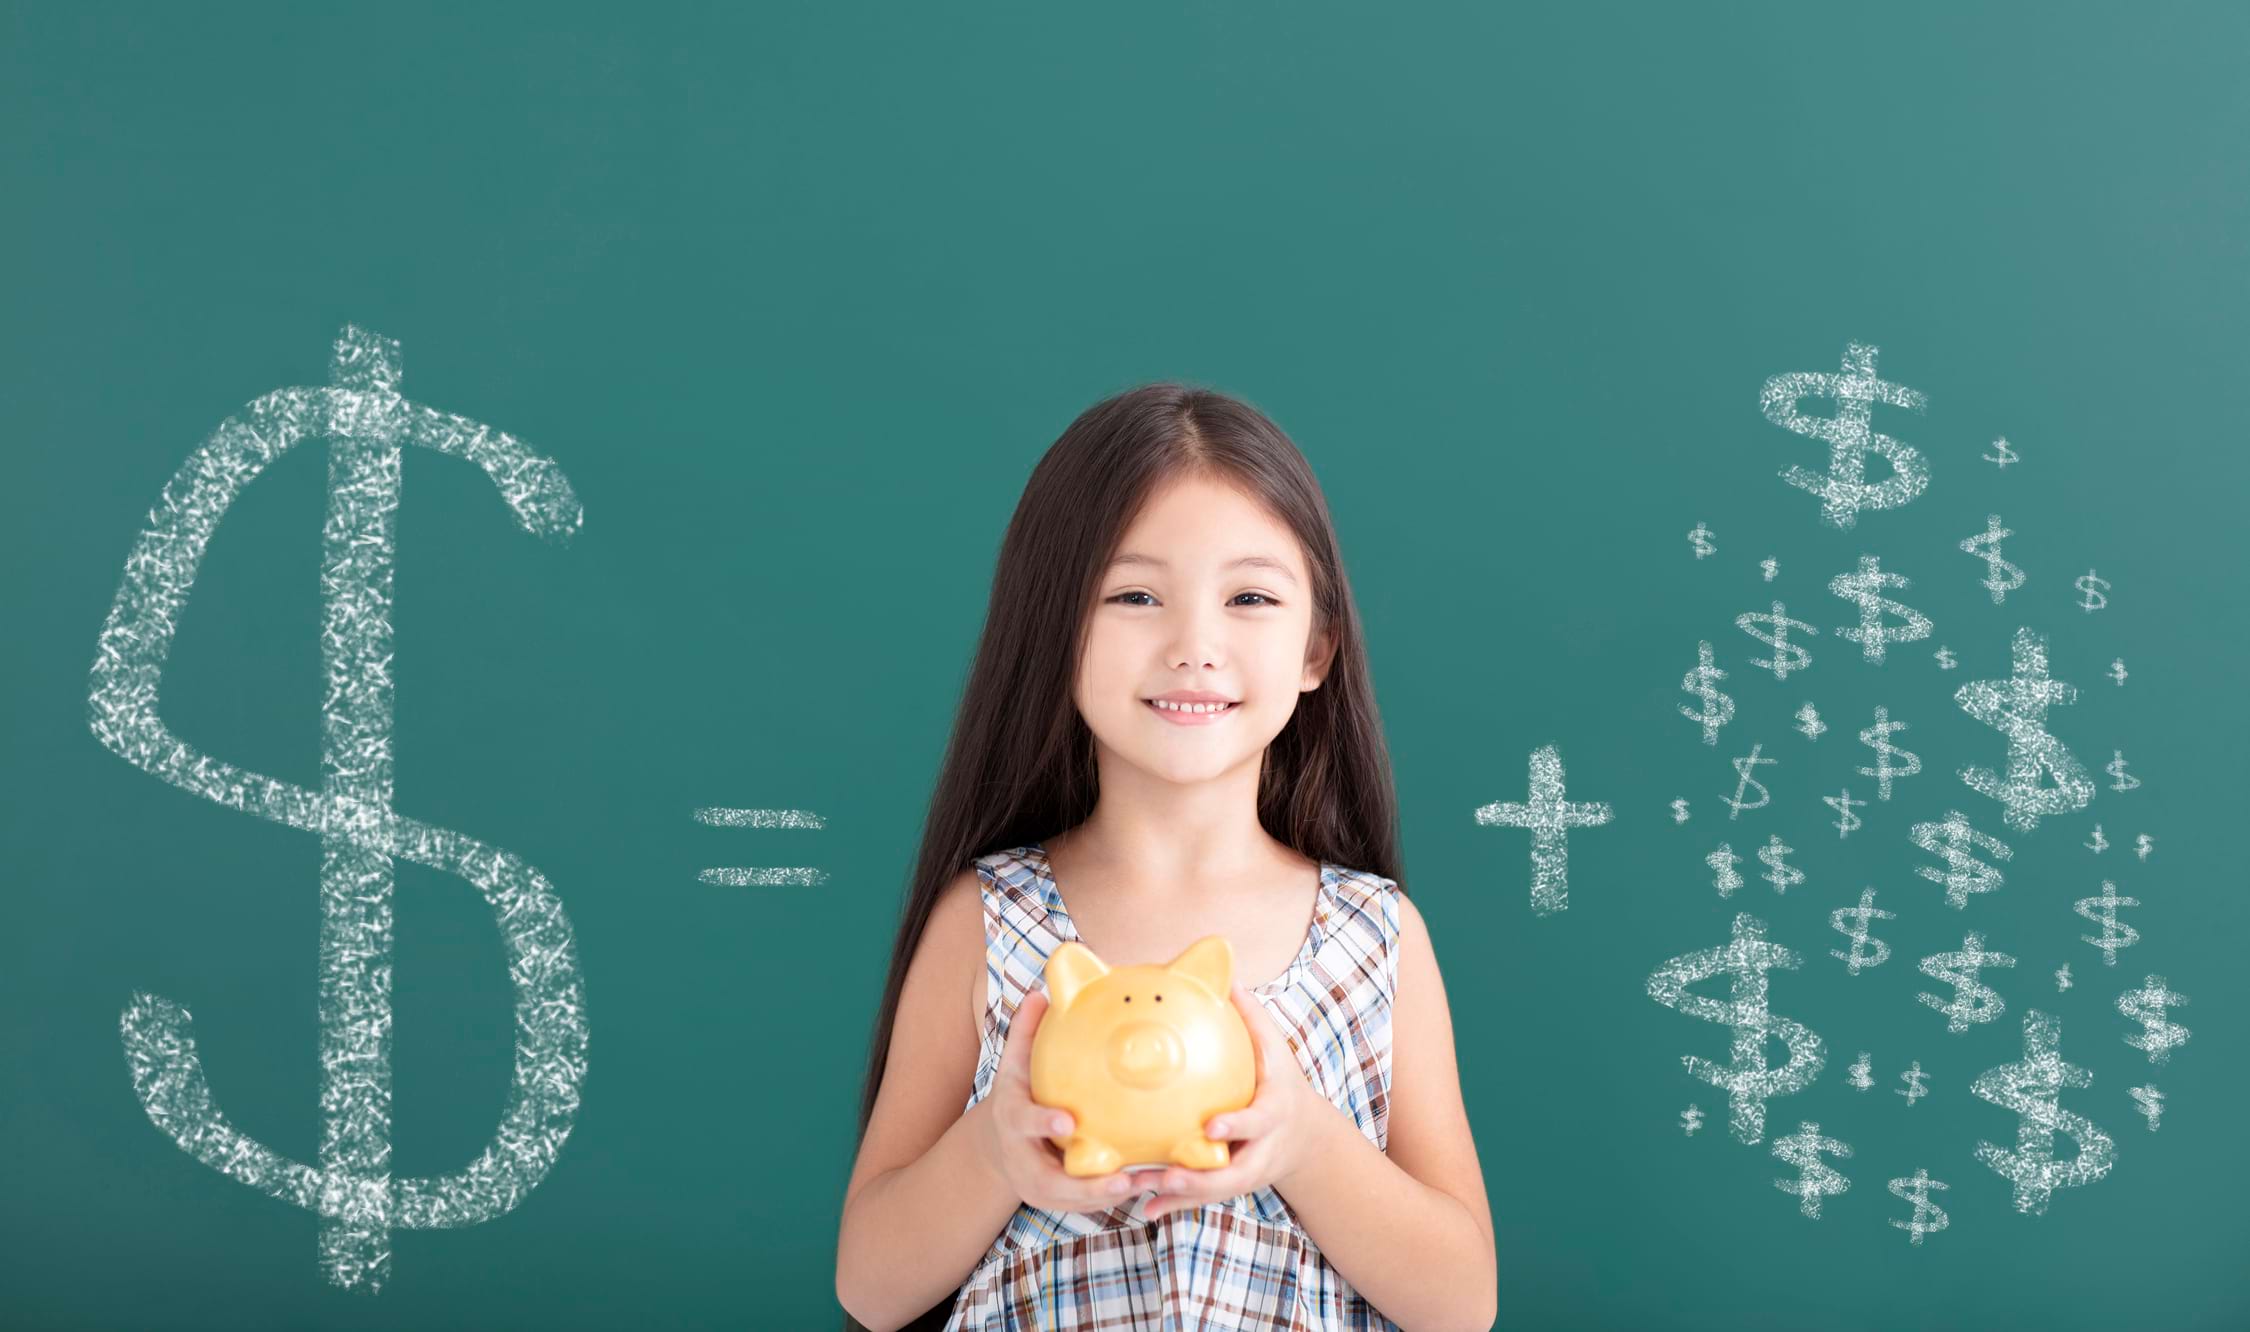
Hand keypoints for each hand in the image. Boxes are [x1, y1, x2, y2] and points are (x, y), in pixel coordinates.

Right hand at [975, 986, 1165, 1213]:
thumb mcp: (1014, 1065)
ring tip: (1150, 1182)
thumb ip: (1026, 1031)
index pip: (1025, 1122)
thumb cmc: (1016, 1095)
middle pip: (1052, 1182)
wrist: (998, 1146)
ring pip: (1076, 1200)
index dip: (1043, 1123)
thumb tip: (1040, 991)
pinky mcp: (1057, 1202)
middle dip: (1087, 1185)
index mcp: (1013, 1122)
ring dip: (1111, 1196)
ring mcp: (1039, 1188)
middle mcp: (1023, 1161)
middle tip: (1124, 1177)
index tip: (1067, 1121)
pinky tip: (1152, 1183)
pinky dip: (1116, 1197)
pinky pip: (1088, 1204)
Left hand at [1142, 981, 1328, 1219]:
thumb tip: (1230, 979)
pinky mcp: (1229, 1185)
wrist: (1305, 1137)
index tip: (1212, 1126)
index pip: (1258, 1122)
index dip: (1238, 1126)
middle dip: (1202, 1179)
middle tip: (1167, 1176)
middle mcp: (1261, 1150)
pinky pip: (1200, 1197)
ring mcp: (1246, 1172)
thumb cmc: (1282, 1083)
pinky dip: (1173, 1204)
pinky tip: (1143, 1207)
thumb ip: (1253, 1020)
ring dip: (1179, 1195)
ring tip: (1141, 1188)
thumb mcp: (1277, 1052)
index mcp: (1273, 1115)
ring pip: (1213, 1190)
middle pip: (1234, 1173)